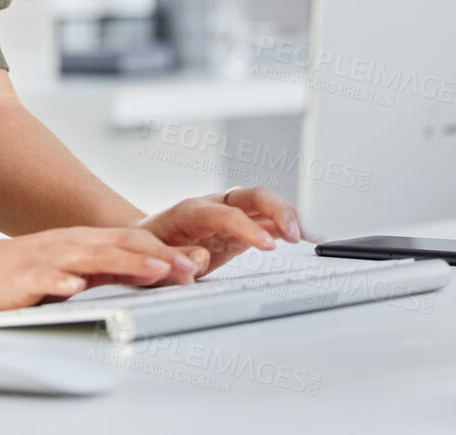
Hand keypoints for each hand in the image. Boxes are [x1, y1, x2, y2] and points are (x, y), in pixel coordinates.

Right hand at [0, 227, 204, 312]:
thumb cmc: (24, 271)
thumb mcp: (73, 269)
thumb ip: (108, 271)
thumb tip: (153, 274)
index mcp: (83, 242)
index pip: (130, 241)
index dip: (164, 251)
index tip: (196, 263)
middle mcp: (69, 245)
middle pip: (119, 246)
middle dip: (157, 256)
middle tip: (190, 267)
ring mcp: (46, 259)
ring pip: (89, 258)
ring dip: (123, 263)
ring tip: (153, 270)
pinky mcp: (21, 277)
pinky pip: (42, 277)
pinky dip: (60, 281)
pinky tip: (74, 287)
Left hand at [140, 186, 307, 277]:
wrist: (144, 239)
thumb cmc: (147, 248)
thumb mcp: (152, 257)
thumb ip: (174, 259)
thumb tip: (199, 259)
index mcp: (190, 212)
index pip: (224, 213)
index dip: (248, 227)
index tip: (268, 245)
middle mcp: (213, 206)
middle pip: (250, 196)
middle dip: (277, 210)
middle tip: (296, 235)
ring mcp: (229, 213)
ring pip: (264, 204)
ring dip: (289, 216)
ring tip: (311, 236)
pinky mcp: (240, 226)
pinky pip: (268, 219)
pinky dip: (289, 225)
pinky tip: (310, 235)